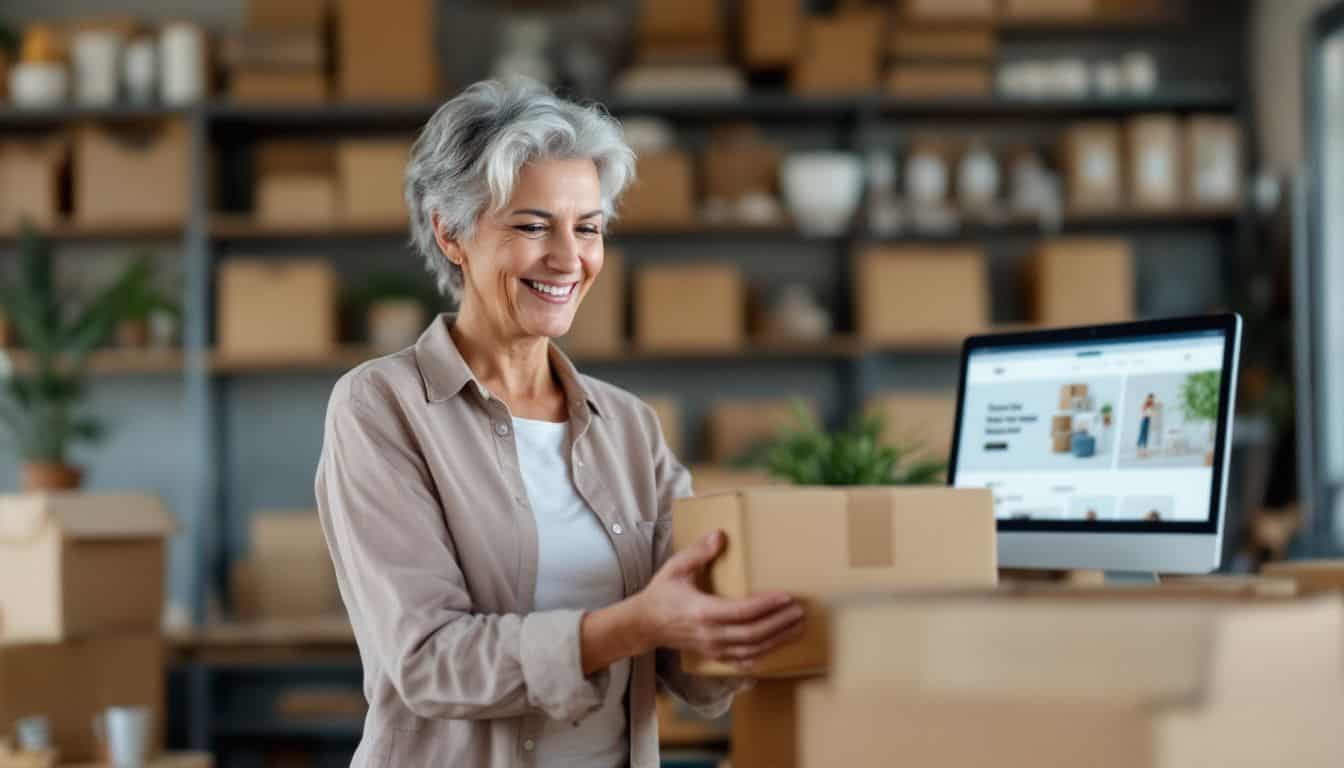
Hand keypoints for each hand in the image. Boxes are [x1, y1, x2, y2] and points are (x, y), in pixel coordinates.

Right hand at [631, 530, 803, 668]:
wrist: (644, 625)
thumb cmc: (661, 594)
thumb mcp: (676, 567)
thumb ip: (699, 552)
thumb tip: (721, 536)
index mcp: (702, 611)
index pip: (741, 611)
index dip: (766, 605)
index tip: (786, 597)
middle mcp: (710, 634)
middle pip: (752, 634)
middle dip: (779, 623)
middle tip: (799, 611)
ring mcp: (713, 648)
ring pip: (751, 650)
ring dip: (777, 639)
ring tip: (796, 626)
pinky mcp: (714, 654)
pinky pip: (743, 660)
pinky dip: (763, 654)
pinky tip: (778, 645)